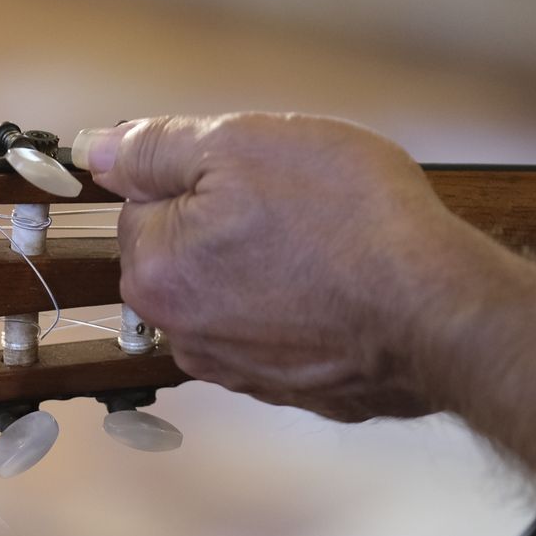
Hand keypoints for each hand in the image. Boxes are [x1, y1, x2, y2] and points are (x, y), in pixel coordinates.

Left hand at [73, 112, 535, 475]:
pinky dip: (306, 308)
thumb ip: (156, 148)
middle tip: (300, 206)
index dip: (201, 176)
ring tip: (330, 246)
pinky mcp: (293, 390)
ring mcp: (239, 371)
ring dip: (270, 266)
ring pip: (236, 291)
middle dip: (231, 223)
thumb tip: (95, 150)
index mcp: (154, 274)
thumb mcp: (243, 145)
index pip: (145, 204)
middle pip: (188, 252)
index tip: (256, 175)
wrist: (440, 312)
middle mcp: (182, 335)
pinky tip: (347, 289)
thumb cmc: (346, 220)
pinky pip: (283, 329)